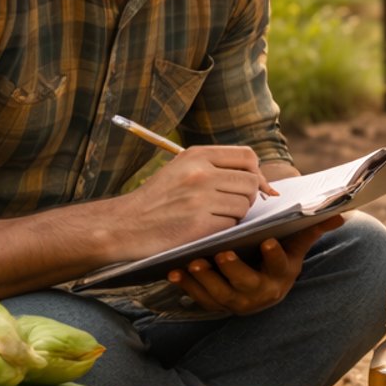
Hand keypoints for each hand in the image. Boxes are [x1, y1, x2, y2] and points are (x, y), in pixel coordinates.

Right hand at [113, 144, 272, 256]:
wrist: (124, 225)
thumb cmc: (157, 199)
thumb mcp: (182, 169)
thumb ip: (216, 167)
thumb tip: (261, 179)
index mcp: (196, 155)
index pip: (248, 156)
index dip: (256, 173)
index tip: (254, 185)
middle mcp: (200, 173)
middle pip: (251, 182)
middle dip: (248, 196)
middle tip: (230, 205)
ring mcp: (199, 199)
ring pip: (244, 205)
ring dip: (235, 215)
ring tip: (213, 216)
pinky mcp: (198, 224)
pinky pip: (231, 225)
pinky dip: (224, 229)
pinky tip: (206, 228)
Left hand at [167, 217, 343, 315]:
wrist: (260, 284)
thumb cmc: (277, 255)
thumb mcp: (295, 246)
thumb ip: (312, 229)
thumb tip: (342, 214)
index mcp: (281, 276)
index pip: (281, 266)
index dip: (275, 255)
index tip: (267, 240)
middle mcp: (260, 293)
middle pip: (245, 284)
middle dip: (233, 269)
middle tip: (220, 252)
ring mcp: (236, 301)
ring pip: (219, 294)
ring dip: (205, 279)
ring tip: (192, 262)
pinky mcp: (215, 304)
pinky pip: (199, 298)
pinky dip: (186, 286)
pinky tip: (174, 271)